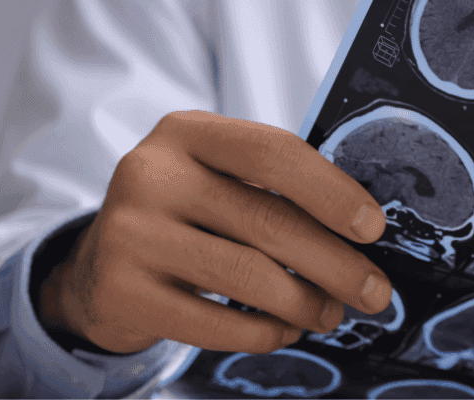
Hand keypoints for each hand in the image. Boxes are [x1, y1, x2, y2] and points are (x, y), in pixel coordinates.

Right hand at [37, 111, 391, 353]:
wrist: (99, 266)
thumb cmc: (183, 215)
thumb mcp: (215, 177)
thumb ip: (273, 187)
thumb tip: (360, 230)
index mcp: (186, 133)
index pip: (273, 152)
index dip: (332, 191)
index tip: (373, 228)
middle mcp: (151, 174)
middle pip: (269, 221)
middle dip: (337, 264)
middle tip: (374, 291)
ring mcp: (131, 234)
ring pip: (248, 277)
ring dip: (306, 303)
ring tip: (330, 313)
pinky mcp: (123, 292)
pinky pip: (216, 324)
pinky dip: (264, 332)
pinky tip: (284, 330)